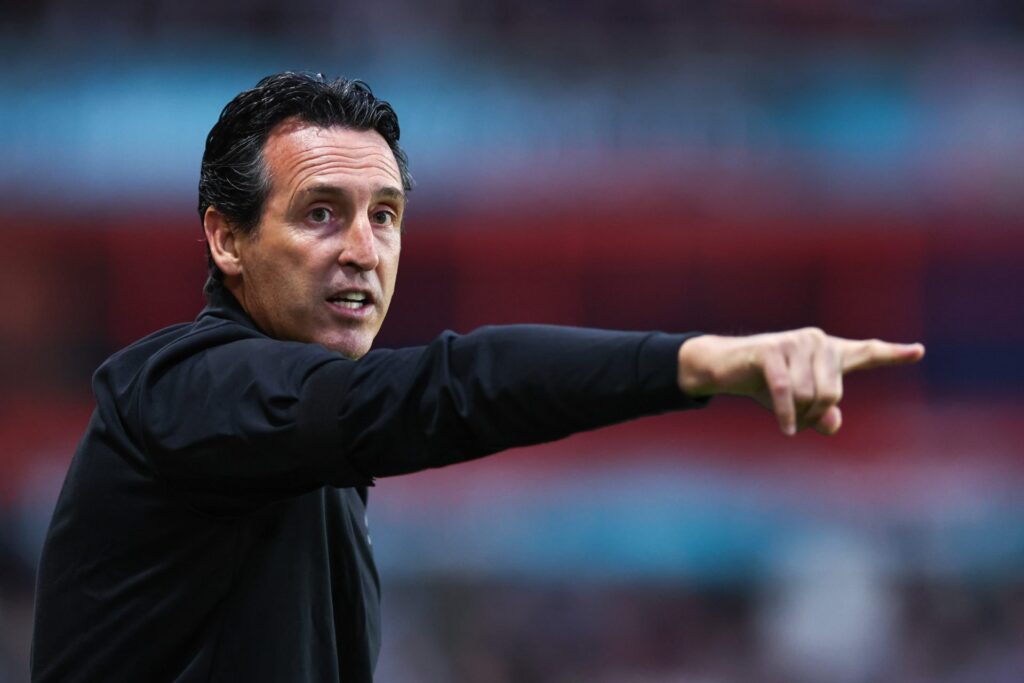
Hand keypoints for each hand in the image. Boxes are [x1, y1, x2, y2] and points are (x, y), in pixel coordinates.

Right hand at [677, 327, 924, 435]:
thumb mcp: (798, 406)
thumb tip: (832, 423)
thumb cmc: (765, 384)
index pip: (867, 353)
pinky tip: (786, 428)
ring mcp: (795, 342)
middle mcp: (817, 341)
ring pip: (810, 394)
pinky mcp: (772, 350)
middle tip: (798, 417)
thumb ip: (822, 416)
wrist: (726, 367)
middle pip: (833, 392)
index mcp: (829, 352)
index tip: (918, 351)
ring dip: (797, 413)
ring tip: (785, 413)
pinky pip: (786, 391)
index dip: (894, 354)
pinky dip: (785, 414)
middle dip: (815, 413)